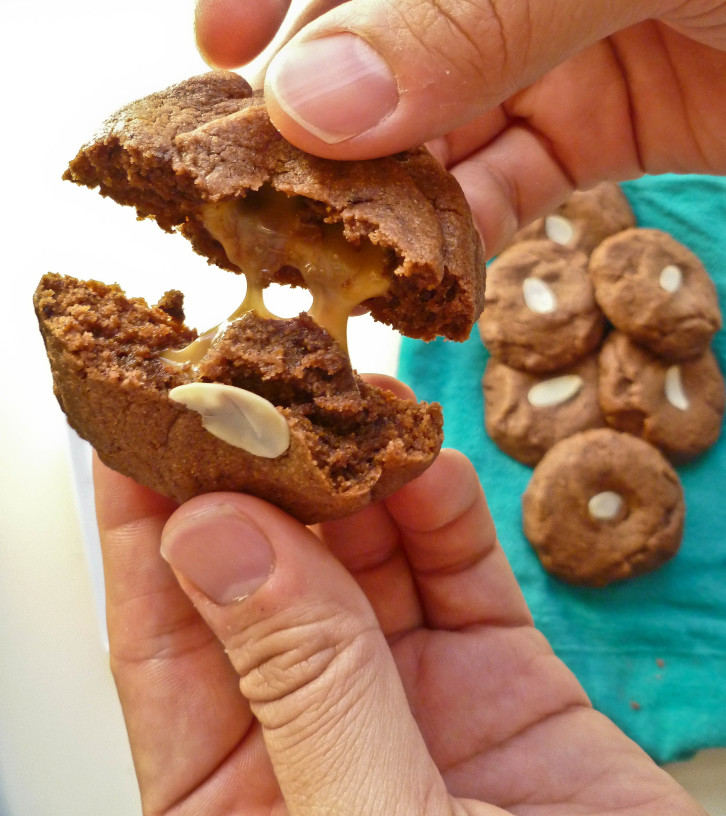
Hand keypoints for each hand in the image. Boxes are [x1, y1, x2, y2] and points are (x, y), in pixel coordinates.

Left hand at [95, 382, 703, 813]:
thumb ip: (303, 684)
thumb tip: (212, 535)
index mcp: (237, 801)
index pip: (163, 638)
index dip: (146, 521)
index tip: (144, 419)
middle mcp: (312, 739)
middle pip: (265, 575)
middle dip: (262, 470)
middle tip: (261, 377)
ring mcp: (408, 700)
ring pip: (363, 555)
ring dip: (355, 472)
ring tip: (350, 398)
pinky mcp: (502, 679)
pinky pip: (459, 570)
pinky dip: (442, 508)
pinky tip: (427, 464)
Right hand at [195, 0, 725, 256]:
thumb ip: (489, 1)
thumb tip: (318, 99)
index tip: (217, 48)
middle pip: (363, 15)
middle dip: (314, 104)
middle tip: (264, 194)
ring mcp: (549, 34)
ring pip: (427, 115)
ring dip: (382, 185)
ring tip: (335, 253)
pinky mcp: (601, 123)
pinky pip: (505, 178)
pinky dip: (465, 227)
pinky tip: (430, 272)